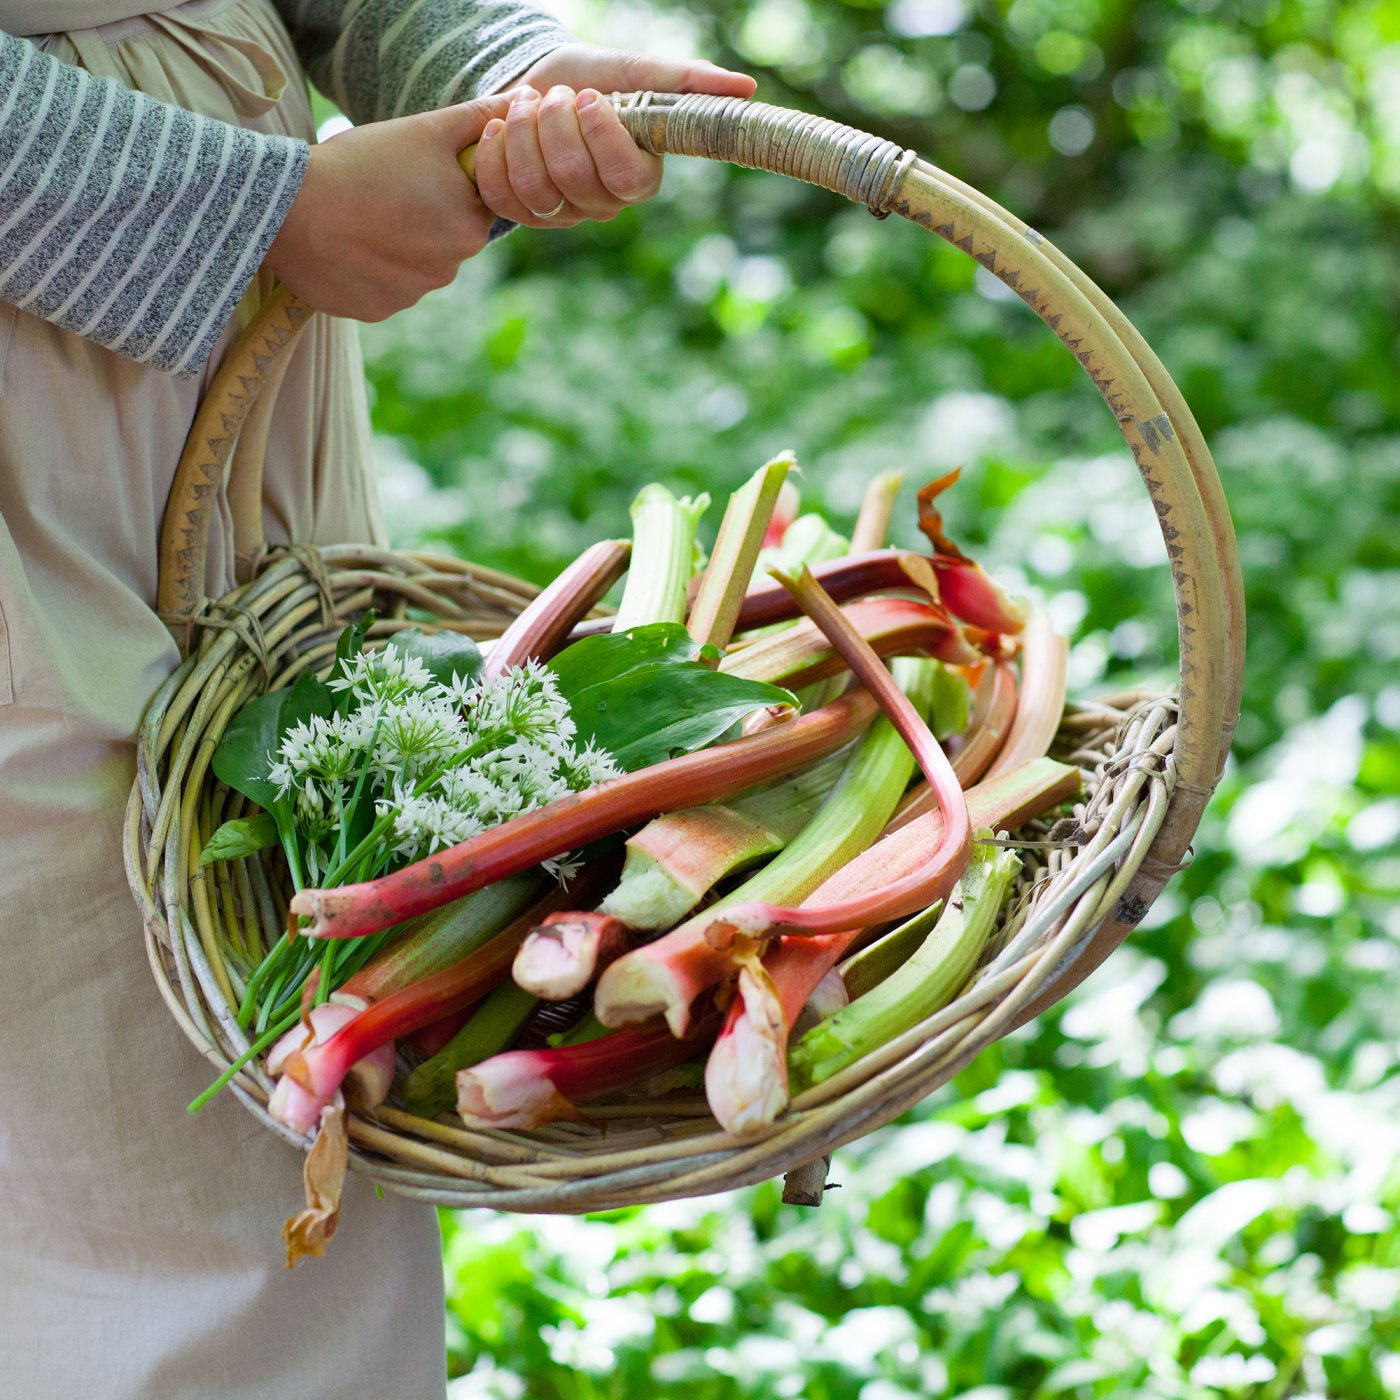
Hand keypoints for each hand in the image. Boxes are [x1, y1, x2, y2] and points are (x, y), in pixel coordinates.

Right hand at [267, 94, 511, 320]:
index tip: (408, 173)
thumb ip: (477, 120)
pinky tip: (344, 244)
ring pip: (410, 264)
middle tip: (378, 191)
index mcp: (469, 231)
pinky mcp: (376, 310)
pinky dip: (365, 267)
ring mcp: (411, 295)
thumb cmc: (361, 164)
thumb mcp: (424, 131)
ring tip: (357, 215)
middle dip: (419, 216)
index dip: (441, 185)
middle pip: (442, 238)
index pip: (470, 206)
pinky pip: (379, 286)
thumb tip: (523, 100)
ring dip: (391, 243)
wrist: (290, 209)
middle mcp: (448, 272)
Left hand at [474, 44, 756, 228]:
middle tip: (555, 95)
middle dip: (553, 123)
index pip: (624, 176)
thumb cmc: (589, 80)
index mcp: (638, 178)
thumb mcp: (632, 72)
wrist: (533, 87)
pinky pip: (500, 194)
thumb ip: (683, 81)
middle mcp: (603, 206)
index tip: (588, 96)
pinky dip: (491, 151)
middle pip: (571, 176)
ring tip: (524, 104)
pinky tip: (496, 126)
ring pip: (533, 187)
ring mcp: (561, 216)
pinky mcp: (521, 215)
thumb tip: (745, 89)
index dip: (601, 137)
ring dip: (520, 133)